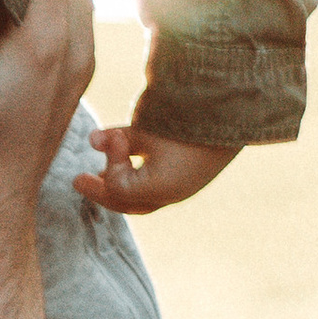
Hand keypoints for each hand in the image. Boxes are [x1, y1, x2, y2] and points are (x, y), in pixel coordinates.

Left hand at [72, 124, 234, 215]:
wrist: (238, 116)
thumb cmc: (190, 123)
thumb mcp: (150, 130)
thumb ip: (119, 138)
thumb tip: (90, 139)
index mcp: (161, 188)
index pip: (119, 187)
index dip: (111, 162)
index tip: (111, 137)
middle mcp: (171, 194)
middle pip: (127, 202)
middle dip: (102, 191)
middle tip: (79, 181)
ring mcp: (180, 188)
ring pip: (140, 198)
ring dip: (118, 187)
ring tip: (99, 176)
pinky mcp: (187, 178)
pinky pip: (155, 188)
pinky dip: (135, 180)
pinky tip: (125, 166)